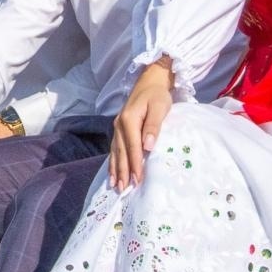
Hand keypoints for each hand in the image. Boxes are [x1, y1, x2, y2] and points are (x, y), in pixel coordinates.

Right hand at [111, 57, 173, 190]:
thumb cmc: (157, 95)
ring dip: (115, 169)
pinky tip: (112, 172)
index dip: (135, 164)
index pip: (133, 147)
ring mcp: (117, 127)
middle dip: (122, 171)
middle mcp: (120, 124)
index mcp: (129, 120)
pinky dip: (112, 161)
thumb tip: (148, 146)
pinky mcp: (119, 128)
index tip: (137, 181)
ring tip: (115, 185)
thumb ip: (153, 126)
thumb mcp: (159, 107)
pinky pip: (114, 147)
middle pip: (121, 152)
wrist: (150, 81)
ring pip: (115, 151)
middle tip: (124, 189)